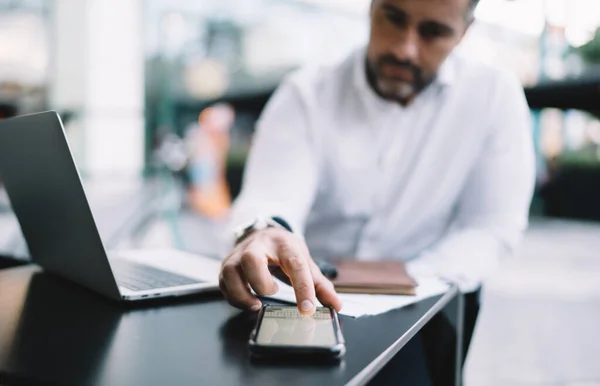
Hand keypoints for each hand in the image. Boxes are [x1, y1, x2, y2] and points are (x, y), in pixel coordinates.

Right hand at [219, 227, 341, 314]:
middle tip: (272, 292)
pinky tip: (248, 302)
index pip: (295, 265)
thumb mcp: (304, 261)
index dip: (302, 288)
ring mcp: (238, 255)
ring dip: (243, 294)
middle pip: (252, 260)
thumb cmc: (284, 251)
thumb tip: (336, 305)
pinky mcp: (226, 265)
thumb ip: (320, 285)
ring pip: (231, 272)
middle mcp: (258, 246)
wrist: (263, 234)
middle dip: (260, 283)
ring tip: (257, 304)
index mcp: (284, 244)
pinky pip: (223, 284)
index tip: (307, 309)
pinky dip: (234, 298)